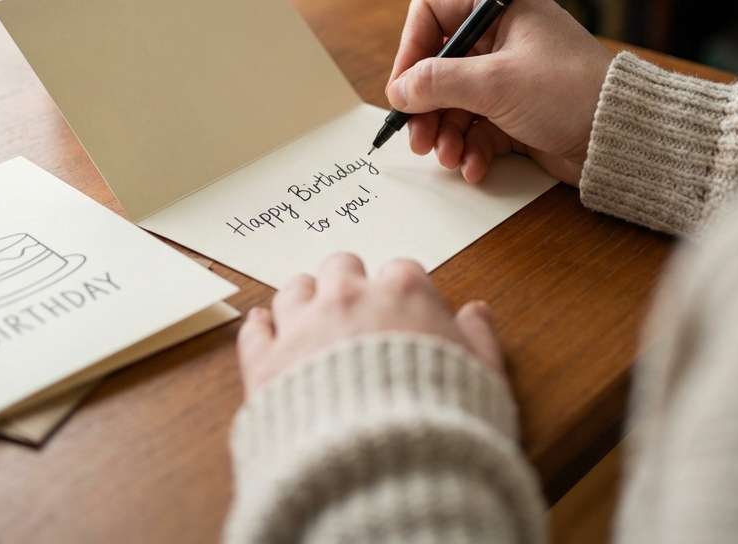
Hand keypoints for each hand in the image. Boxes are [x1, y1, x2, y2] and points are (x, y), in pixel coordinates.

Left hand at [237, 252, 499, 397]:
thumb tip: (476, 312)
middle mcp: (349, 297)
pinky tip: (264, 329)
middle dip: (349, 287)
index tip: (402, 315)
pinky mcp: (267, 363)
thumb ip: (478, 338)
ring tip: (310, 322)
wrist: (386, 470)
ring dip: (303, 301)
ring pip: (294, 289)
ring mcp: (302, 325)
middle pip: (342, 267)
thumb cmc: (442, 423)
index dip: (401, 295)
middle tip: (354, 315)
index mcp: (404, 292)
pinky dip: (260, 327)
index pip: (401, 272)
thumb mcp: (483, 380)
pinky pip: (254, 329)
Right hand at [386, 0, 612, 186]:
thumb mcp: (495, 83)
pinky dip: (470, 147)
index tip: (402, 88)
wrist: (622, 138)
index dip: (411, 50)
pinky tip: (474, 166)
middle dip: (426, 105)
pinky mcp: (517, 112)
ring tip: (448, 157)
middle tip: (418, 137)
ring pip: (455, 101)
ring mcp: (510, 76)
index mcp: (502, 8)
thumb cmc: (568, 93)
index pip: (433, 14)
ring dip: (445, 132)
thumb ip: (438, 83)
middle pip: (439, 65)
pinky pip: (477, 126)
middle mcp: (503, 37)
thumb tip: (398, 90)